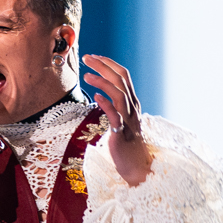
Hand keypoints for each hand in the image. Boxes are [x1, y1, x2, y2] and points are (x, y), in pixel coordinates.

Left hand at [82, 54, 151, 184]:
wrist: (136, 166)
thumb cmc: (126, 143)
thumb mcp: (122, 119)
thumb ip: (116, 105)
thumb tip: (102, 93)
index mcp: (132, 102)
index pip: (124, 75)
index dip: (109, 63)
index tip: (94, 56)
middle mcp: (132, 107)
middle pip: (120, 79)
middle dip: (103, 66)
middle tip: (86, 58)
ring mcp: (128, 120)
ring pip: (119, 93)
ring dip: (102, 82)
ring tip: (86, 76)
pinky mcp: (121, 133)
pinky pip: (115, 115)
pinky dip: (106, 104)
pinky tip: (96, 97)